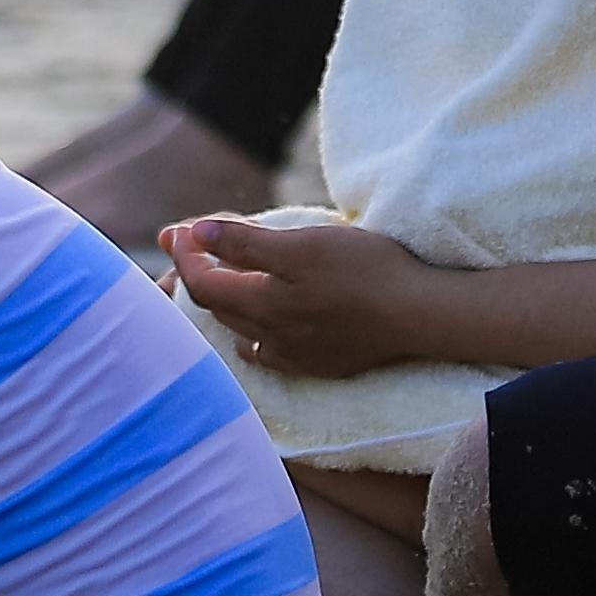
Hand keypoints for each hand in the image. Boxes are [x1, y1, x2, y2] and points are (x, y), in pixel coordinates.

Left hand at [162, 211, 435, 380]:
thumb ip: (243, 243)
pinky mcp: (321, 364)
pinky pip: (269, 353)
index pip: (201, 283)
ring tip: (214, 284)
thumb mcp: (301, 244)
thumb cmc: (363, 271)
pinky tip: (258, 330)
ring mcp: (296, 356)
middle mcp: (270, 338)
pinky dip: (252, 334)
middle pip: (216, 308)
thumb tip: (193, 235)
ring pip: (240, 332)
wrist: (420, 314)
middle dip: (194, 277)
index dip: (184, 255)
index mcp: (261, 305)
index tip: (175, 231)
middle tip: (183, 253)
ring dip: (222, 306)